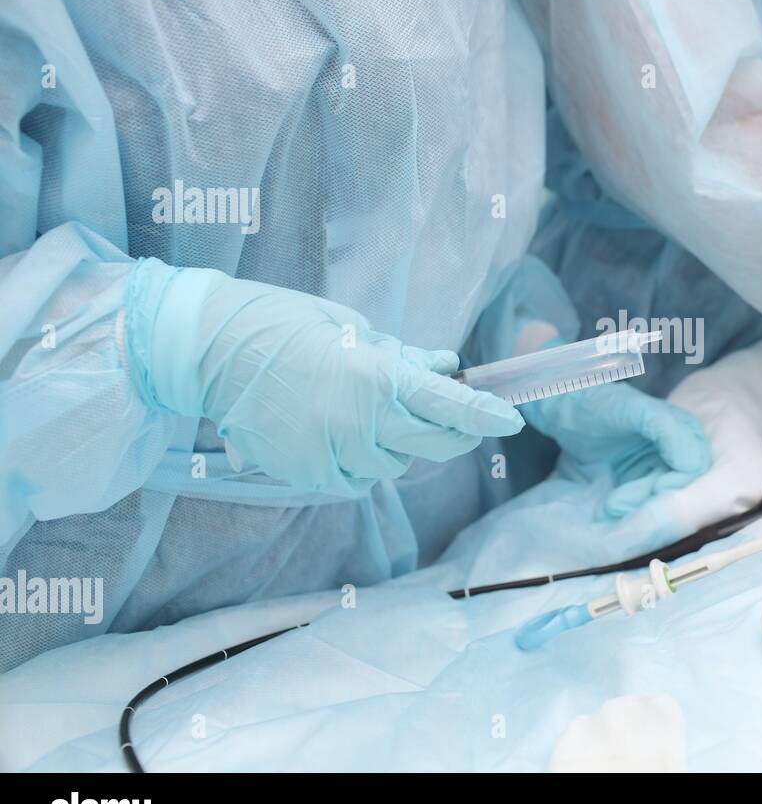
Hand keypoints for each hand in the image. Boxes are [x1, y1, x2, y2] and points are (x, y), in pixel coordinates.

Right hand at [125, 259, 522, 493]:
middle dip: (452, 433)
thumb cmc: (281, 324)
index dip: (486, 415)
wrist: (208, 350)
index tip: (511, 419)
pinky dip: (361, 461)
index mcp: (377, 380)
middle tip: (453, 417)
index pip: (450, 407)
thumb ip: (402, 357)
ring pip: (394, 466)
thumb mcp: (351, 326)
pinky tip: (341, 433)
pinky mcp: (309, 475)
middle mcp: (362, 425)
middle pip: (433, 446)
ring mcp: (334, 455)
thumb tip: (445, 369)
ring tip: (367, 412)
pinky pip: (356, 479)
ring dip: (398, 445)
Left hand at [523, 382, 710, 516]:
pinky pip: (641, 503)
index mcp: (684, 430)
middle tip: (614, 505)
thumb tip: (690, 465)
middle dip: (647, 500)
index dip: (675, 484)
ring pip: (657, 500)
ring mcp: (657, 468)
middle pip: (675, 489)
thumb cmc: (601, 404)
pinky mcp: (638, 481)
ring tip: (606, 507)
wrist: (567, 411)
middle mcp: (676, 451)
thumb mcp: (634, 409)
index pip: (692, 467)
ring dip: (633, 508)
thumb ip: (667, 428)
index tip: (650, 492)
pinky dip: (627, 509)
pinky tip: (607, 508)